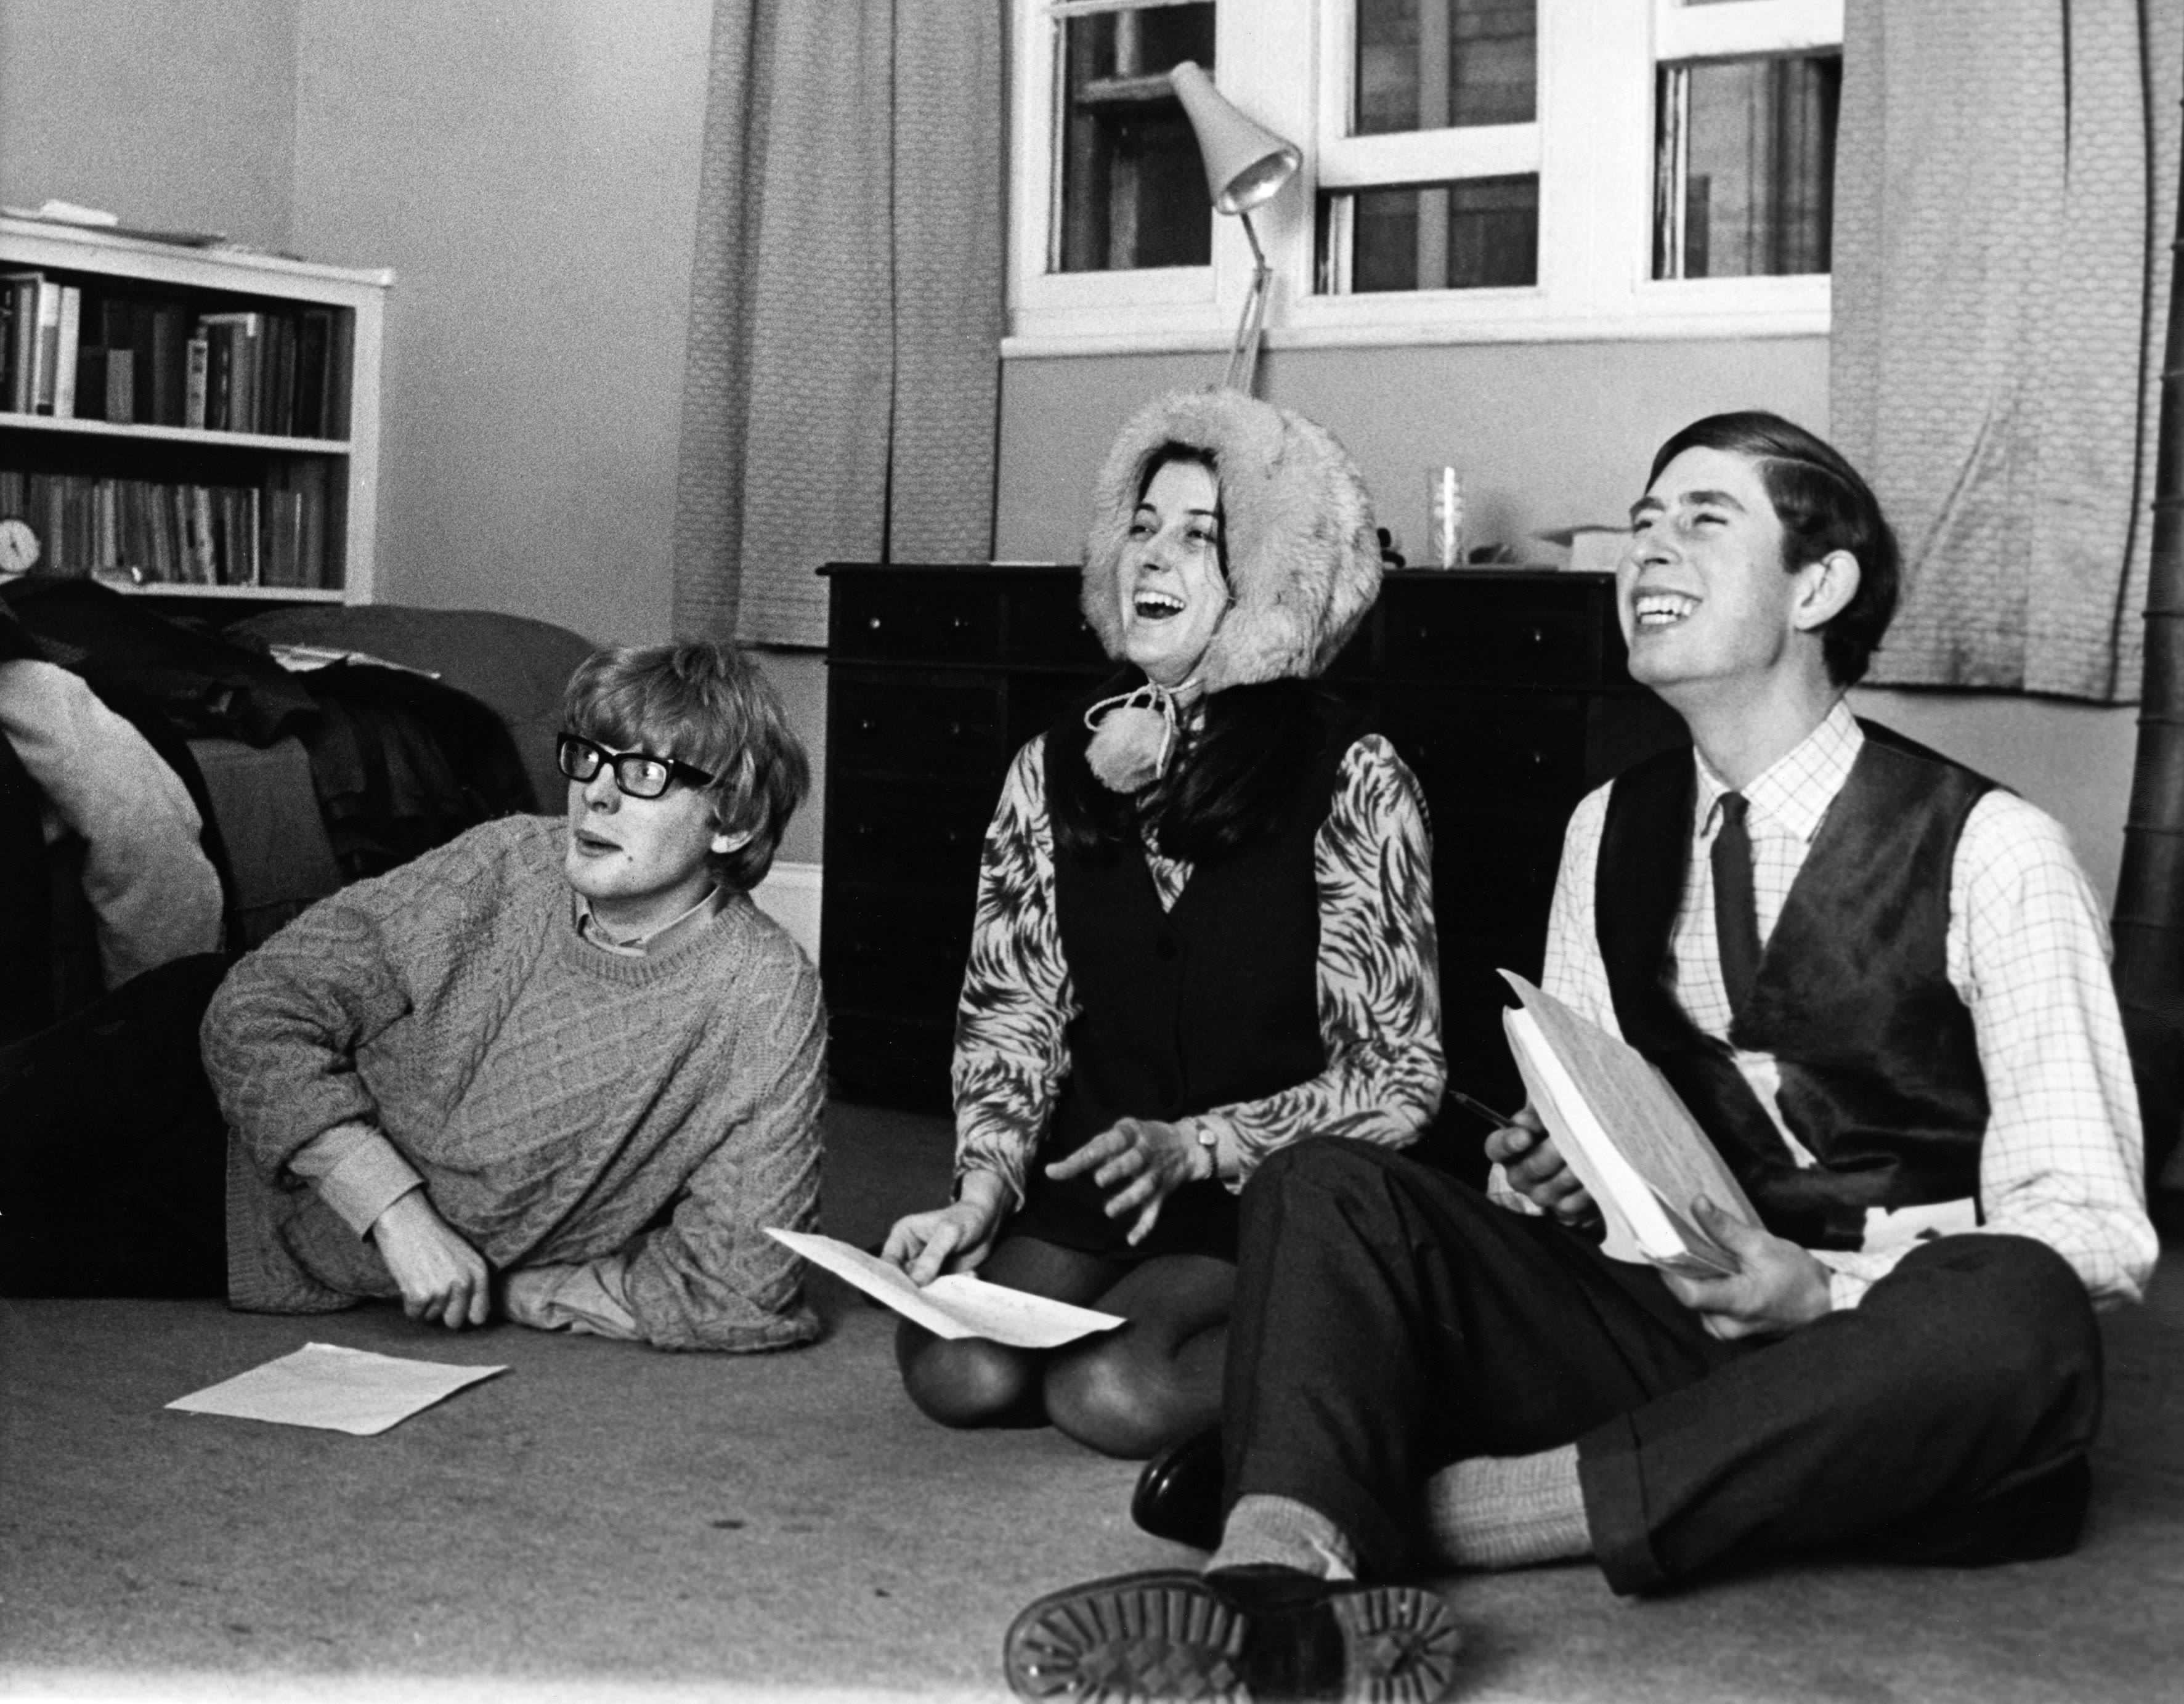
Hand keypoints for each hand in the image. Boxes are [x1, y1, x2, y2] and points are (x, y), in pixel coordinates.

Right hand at [369, 1190, 490, 1328]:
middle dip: (442, 1312)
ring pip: (431, 1317)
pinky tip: (410, 1281)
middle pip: (455, 1322)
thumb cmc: (435, 1239)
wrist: (407, 1221)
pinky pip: (414, 1314)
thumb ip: (472, 1283)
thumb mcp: (465, 1256)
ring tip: (421, 1277)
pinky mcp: (420, 1295)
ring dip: (424, 1304)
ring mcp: (442, 1290)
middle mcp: (464, 1283)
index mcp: (479, 1273)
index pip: (480, 1315)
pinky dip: (409, 1303)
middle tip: (432, 1290)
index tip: (454, 1308)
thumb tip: (473, 1317)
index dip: (465, 1314)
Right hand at [882, 1170, 1006, 1285]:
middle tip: (926, 1301)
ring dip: (934, 1293)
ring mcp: (923, 1267)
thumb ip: (933, 1256)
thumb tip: (916, 1282)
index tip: (902, 1296)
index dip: (890, 1281)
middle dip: (912, 1292)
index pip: (887, 1264)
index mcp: (902, 1237)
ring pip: (919, 1289)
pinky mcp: (938, 1277)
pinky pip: (938, 1291)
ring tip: (952, 1286)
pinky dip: (950, 1290)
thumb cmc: (965, 1219)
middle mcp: (909, 1254)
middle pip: (901, 1280)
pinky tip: (969, 1276)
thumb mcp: (949, 1234)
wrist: (987, 1222)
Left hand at [1045, 1117, 1210, 1246]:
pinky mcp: (1161, 1194)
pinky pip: (1154, 1211)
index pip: (1107, 1143)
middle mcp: (1145, 1153)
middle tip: (1099, 1179)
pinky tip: (1131, 1240)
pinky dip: (1144, 1227)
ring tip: (1109, 1210)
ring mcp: (1155, 1174)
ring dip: (1128, 1199)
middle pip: (1134, 1161)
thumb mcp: (1123, 1131)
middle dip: (1118, 1169)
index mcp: (1131, 1134)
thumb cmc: (1141, 1138)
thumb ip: (1095, 1148)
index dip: (1084, 1156)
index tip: (1056, 1170)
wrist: (1187, 1145)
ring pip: (1144, 1188)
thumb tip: (1057, 1169)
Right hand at [1484, 1103, 1597, 1227]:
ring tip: (1596, 1151)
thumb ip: (1541, 1107)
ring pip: (1555, 1186)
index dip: (1509, 1143)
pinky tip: (1602, 1172)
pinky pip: (1573, 1203)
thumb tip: (1538, 1112)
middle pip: (1532, 1167)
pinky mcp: (1563, 1209)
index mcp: (1508, 1148)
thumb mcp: (1550, 1107)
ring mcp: (1540, 1195)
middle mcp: (1519, 1175)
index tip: (1526, 1135)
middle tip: (1577, 1135)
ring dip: (1577, 1167)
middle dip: (1556, 1150)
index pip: (1497, 1147)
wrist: (1593, 1148)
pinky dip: (1589, 1188)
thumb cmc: (1565, 1120)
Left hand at [1657, 1197, 1831, 1339]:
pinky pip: (1704, 1304)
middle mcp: (1726, 1325)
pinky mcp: (1725, 1328)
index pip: (1689, 1294)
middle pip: (1687, 1293)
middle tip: (1688, 1241)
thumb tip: (1698, 1204)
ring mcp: (1725, 1331)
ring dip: (1698, 1276)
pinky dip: (1707, 1284)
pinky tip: (1719, 1271)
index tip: (1661, 1243)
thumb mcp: (1763, 1245)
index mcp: (1739, 1304)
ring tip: (1713, 1257)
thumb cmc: (1797, 1277)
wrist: (1822, 1305)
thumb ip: (1726, 1228)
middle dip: (1686, 1267)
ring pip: (1695, 1298)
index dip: (1670, 1269)